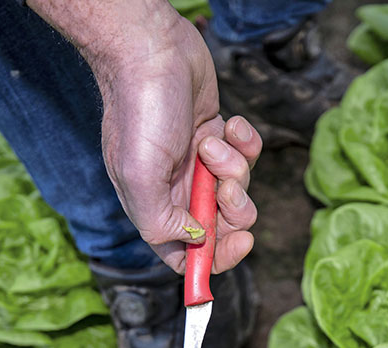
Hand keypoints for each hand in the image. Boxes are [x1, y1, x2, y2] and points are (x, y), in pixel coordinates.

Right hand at [30, 0, 261, 273]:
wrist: (150, 49)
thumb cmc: (140, 111)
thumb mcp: (140, 177)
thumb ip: (161, 222)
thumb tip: (195, 240)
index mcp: (154, 207)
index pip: (186, 255)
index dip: (215, 258)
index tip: (239, 243)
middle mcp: (176, 190)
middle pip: (221, 227)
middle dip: (234, 211)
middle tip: (228, 188)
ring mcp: (199, 164)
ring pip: (238, 189)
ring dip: (235, 169)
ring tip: (214, 143)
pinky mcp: (219, 136)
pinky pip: (248, 155)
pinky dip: (245, 143)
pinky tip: (230, 125)